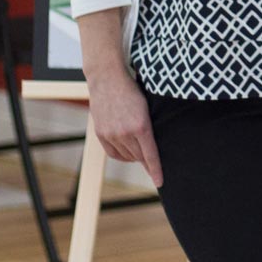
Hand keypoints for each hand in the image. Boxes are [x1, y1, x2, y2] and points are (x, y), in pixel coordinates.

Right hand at [89, 72, 162, 187]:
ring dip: (135, 157)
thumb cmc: (132, 90)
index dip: (156, 170)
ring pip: (127, 156)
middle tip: (153, 163)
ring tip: (140, 150)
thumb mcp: (147, 108)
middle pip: (139, 157)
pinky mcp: (101, 134)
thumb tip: (153, 148)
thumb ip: (148, 128)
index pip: (150, 155)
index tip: (160, 182)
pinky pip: (113, 153)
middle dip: (147, 162)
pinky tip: (127, 152)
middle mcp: (125, 133)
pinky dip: (122, 156)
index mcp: (141, 126)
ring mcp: (111, 134)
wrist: (107, 79)